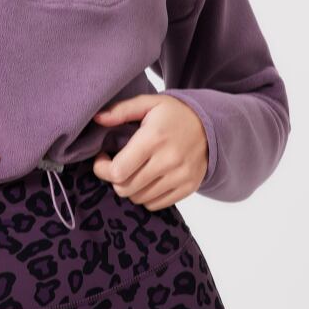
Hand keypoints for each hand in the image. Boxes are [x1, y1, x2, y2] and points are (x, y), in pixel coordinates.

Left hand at [90, 93, 208, 209]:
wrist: (210, 126)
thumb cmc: (173, 114)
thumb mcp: (148, 103)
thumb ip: (121, 110)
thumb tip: (97, 119)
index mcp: (154, 138)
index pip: (118, 170)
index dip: (102, 168)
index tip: (103, 158)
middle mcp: (168, 160)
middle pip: (125, 188)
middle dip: (114, 178)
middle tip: (117, 165)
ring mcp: (180, 177)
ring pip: (139, 198)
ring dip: (129, 187)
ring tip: (133, 171)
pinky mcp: (187, 188)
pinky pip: (156, 205)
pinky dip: (145, 196)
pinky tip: (147, 180)